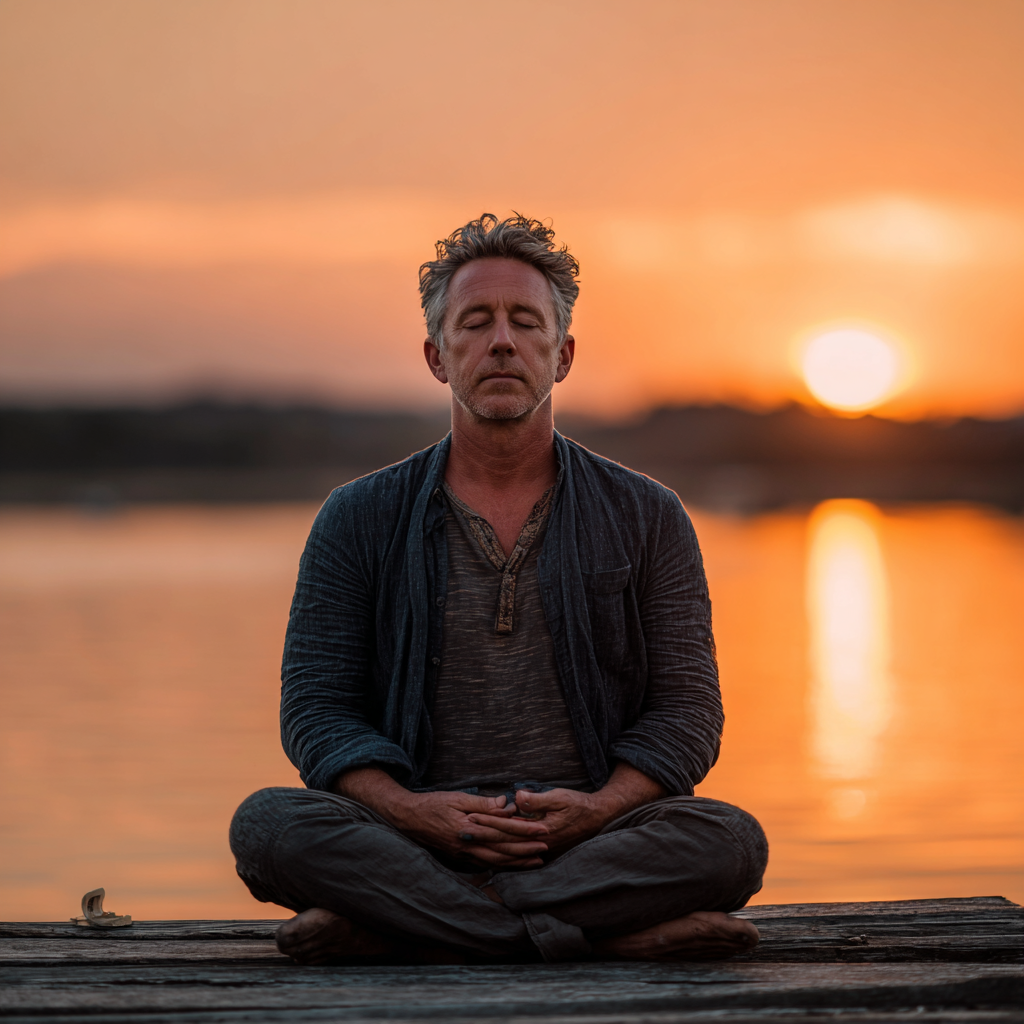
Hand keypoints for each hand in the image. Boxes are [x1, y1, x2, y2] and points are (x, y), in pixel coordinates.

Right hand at [393, 790, 549, 867]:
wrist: (408, 818)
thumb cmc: (432, 804)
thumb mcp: (457, 798)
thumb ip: (482, 804)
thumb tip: (505, 804)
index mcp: (468, 830)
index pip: (503, 832)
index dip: (524, 831)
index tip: (543, 830)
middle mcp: (467, 846)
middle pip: (503, 851)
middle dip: (526, 851)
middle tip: (546, 848)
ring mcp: (463, 855)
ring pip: (496, 862)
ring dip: (517, 862)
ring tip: (536, 861)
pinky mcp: (460, 857)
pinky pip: (485, 864)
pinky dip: (502, 865)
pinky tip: (512, 865)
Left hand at [468, 788, 604, 857]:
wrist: (598, 819)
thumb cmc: (579, 804)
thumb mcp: (560, 796)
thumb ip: (538, 799)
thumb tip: (517, 797)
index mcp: (541, 831)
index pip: (508, 827)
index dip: (488, 821)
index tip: (470, 816)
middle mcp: (539, 845)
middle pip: (504, 842)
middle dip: (482, 835)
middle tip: (461, 830)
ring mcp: (540, 850)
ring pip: (509, 851)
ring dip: (489, 844)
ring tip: (471, 839)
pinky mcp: (542, 850)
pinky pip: (517, 854)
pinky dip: (502, 852)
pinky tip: (490, 850)